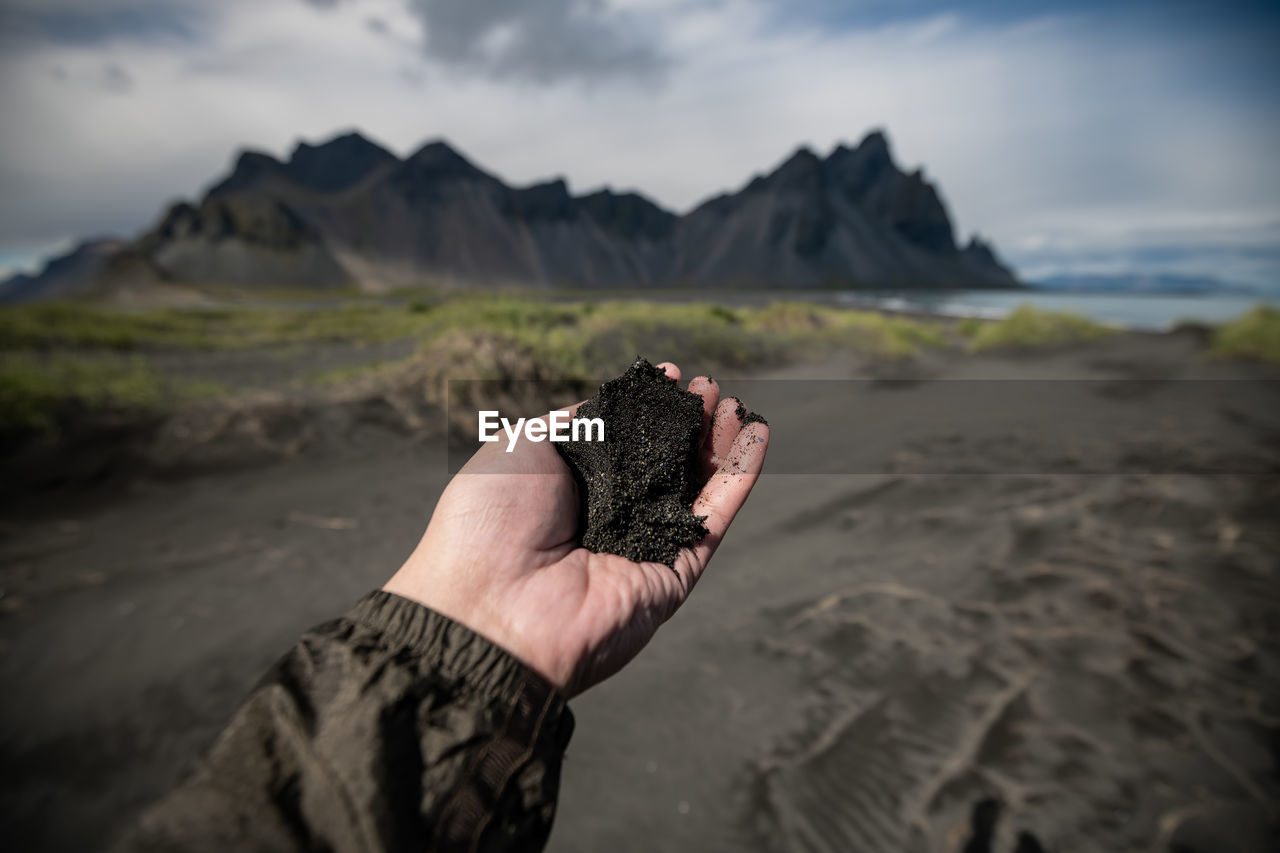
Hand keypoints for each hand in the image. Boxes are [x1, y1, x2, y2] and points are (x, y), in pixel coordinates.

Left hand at [383, 362, 768, 696]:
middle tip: (708, 388)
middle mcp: (607, 520)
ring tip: (733, 405)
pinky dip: (739, 479)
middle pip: (665, 463)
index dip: (650, 409)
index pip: (624, 443)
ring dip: (720, 444)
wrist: (489, 605)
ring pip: (696, 489)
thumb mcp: (520, 447)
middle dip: (689, 422)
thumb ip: (574, 423)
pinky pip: (714, 521)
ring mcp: (643, 548)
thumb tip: (613, 403)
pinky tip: (754, 436)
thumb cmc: (489, 520)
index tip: (672, 376)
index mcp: (568, 490)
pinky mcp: (673, 575)